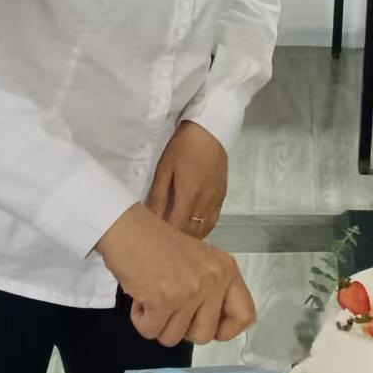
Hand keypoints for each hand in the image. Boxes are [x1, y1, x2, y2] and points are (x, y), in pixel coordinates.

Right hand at [96, 204, 255, 344]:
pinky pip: (151, 331)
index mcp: (227, 270)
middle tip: (171, 309)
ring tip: (154, 298)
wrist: (129, 229)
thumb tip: (215, 327)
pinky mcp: (163, 300)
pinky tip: (141, 298)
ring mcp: (189, 291)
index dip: (227, 330)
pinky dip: (141, 320)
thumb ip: (214, 289)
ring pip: (174, 338)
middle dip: (183, 330)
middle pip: (204, 335)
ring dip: (159, 324)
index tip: (211, 328)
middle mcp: (213, 281)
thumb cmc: (160, 245)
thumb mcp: (202, 262)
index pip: (245, 316)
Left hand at [147, 121, 227, 239]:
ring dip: (191, 237)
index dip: (166, 237)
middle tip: (163, 241)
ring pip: (205, 229)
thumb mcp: (164, 169)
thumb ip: (158, 195)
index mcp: (189, 194)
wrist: (210, 131)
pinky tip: (193, 228)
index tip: (154, 239)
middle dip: (177, 240)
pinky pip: (214, 220)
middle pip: (192, 232)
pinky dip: (203, 228)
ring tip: (177, 238)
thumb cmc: (183, 147)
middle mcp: (205, 200)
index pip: (177, 227)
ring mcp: (216, 199)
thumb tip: (150, 218)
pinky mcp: (222, 196)